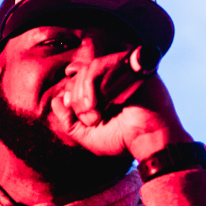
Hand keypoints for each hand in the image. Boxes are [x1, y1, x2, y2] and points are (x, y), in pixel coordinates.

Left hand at [50, 48, 191, 160]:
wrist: (149, 141)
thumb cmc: (122, 140)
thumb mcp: (87, 135)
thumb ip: (69, 120)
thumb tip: (56, 99)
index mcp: (104, 89)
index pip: (77, 78)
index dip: (71, 93)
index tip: (75, 112)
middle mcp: (114, 76)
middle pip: (81, 72)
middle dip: (77, 98)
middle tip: (91, 119)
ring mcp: (124, 69)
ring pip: (89, 68)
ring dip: (85, 94)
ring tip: (95, 115)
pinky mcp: (133, 64)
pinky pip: (103, 65)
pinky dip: (94, 85)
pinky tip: (99, 104)